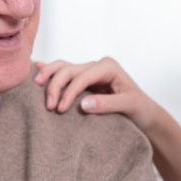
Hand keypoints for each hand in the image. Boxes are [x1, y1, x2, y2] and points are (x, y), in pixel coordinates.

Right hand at [33, 57, 165, 131]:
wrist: (145, 113)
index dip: (69, 91)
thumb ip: (107, 104)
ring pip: (63, 68)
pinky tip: (36, 69)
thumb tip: (83, 103)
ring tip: (36, 87)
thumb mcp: (128, 106)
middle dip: (55, 85)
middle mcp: (97, 66)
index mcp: (108, 67)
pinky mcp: (84, 81)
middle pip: (69, 69)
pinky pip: (64, 73)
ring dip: (49, 77)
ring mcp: (89, 72)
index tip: (61, 109)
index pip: (82, 76)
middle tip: (49, 106)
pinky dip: (50, 71)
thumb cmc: (139, 108)